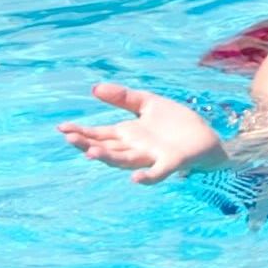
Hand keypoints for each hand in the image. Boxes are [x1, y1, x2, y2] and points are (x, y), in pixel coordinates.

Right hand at [58, 82, 225, 183]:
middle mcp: (136, 148)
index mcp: (128, 134)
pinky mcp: (172, 162)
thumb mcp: (148, 103)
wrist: (207, 135)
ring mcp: (152, 157)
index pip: (100, 134)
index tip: (61, 127)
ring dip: (108, 158)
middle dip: (88, 144)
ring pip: (125, 160)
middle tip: (69, 138)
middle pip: (107, 148)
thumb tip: (94, 88)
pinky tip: (134, 179)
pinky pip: (157, 173)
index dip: (81, 132)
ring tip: (90, 153)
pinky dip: (147, 177)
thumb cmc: (176, 123)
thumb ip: (123, 97)